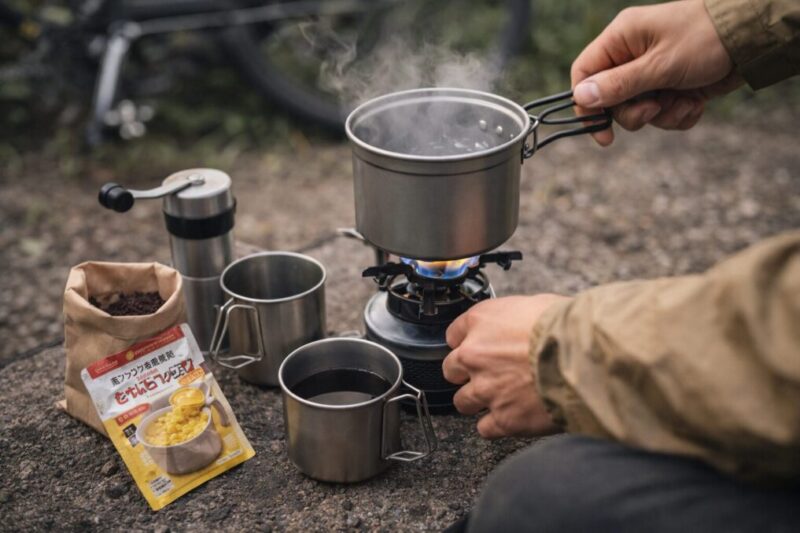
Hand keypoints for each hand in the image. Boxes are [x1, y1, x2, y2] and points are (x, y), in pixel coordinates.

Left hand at [442, 294, 568, 438]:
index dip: (467, 343)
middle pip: (451, 370)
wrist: (583, 357)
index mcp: (480, 321)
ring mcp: (486, 389)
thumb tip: (521, 324)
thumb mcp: (536, 304)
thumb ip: (515, 319)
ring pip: (463, 401)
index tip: (476, 348)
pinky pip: (485, 428)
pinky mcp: (503, 418)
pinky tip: (510, 418)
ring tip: (500, 398)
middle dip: (466, 373)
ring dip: (478, 401)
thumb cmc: (566, 327)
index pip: (454, 334)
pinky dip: (496, 426)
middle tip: (488, 374)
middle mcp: (474, 355)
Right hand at [571, 0, 742, 145]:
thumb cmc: (706, 39)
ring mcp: (652, 73)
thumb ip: (619, 84)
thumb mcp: (660, 65)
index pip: (584, 73)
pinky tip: (696, 102)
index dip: (587, 104)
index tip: (601, 131)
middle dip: (635, 113)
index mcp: (621, 39)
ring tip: (685, 101)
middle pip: (612, 100)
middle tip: (655, 109)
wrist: (753, 39)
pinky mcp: (672, 87)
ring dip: (662, 115)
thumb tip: (581, 96)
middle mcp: (632, 56)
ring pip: (639, 111)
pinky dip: (678, 114)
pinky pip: (662, 113)